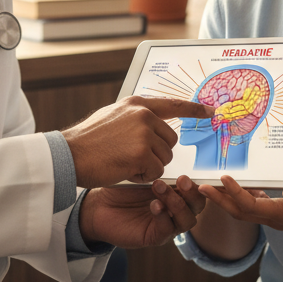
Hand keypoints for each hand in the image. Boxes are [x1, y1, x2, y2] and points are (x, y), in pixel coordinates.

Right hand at [62, 96, 212, 186]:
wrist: (70, 154)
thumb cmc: (88, 139)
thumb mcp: (112, 116)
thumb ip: (134, 117)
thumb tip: (152, 121)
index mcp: (138, 104)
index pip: (173, 104)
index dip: (195, 109)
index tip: (212, 112)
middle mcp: (144, 115)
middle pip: (170, 140)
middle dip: (157, 153)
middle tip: (132, 157)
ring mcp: (144, 133)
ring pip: (164, 158)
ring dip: (148, 166)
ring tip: (123, 161)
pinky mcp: (142, 153)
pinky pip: (155, 172)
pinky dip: (142, 177)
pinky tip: (123, 170)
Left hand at [79, 174, 206, 248]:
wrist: (100, 205)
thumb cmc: (122, 186)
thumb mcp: (141, 171)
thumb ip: (157, 165)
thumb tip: (169, 148)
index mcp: (177, 192)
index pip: (198, 190)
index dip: (200, 183)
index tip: (191, 171)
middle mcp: (176, 209)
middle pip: (197, 205)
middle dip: (192, 193)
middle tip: (181, 179)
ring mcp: (167, 224)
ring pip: (186, 219)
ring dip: (176, 203)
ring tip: (158, 187)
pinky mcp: (155, 237)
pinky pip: (167, 230)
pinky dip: (163, 216)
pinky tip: (153, 205)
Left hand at [199, 176, 282, 250]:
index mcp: (282, 214)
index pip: (250, 206)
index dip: (234, 193)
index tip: (222, 177)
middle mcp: (274, 218)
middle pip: (239, 212)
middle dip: (218, 200)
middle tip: (199, 185)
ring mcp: (275, 217)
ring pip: (244, 211)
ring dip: (225, 200)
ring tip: (210, 184)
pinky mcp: (278, 213)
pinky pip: (253, 207)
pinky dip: (240, 198)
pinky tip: (237, 186)